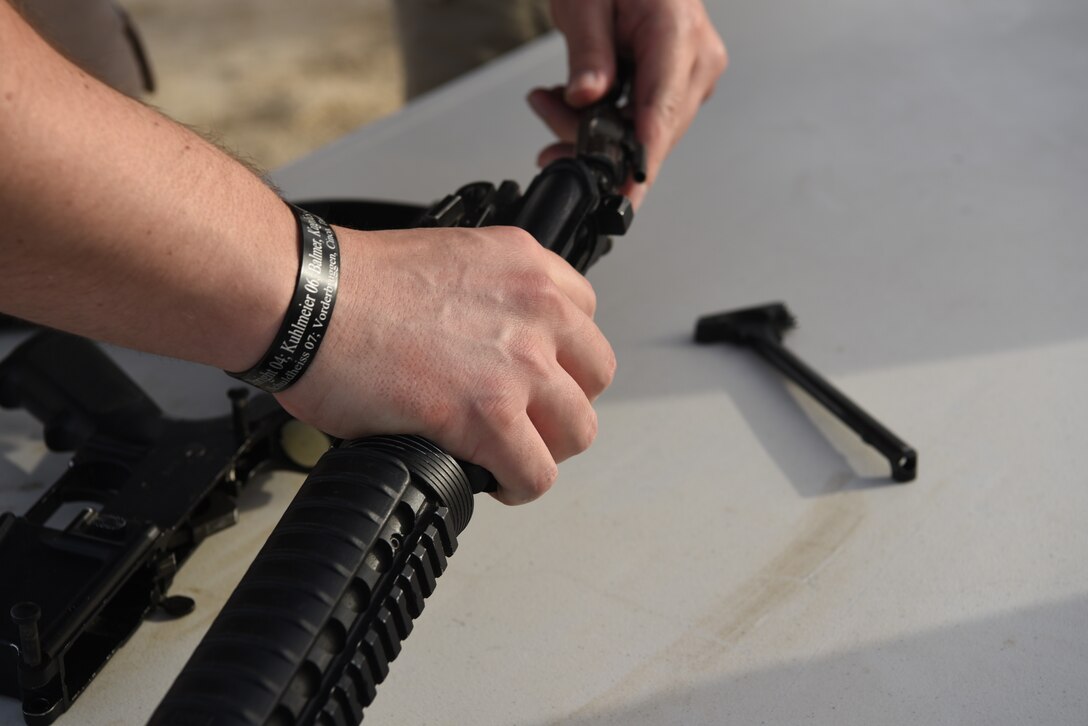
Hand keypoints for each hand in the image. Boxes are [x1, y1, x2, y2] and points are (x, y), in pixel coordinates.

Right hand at [275, 225, 615, 504]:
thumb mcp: (447, 262)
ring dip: (545, 447)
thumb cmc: (347, 283)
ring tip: (509, 453)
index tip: (534, 377)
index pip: (584, 320)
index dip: (559, 358)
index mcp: (524, 265)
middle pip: (594, 378)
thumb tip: (484, 346)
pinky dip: (518, 484)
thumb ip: (486, 298)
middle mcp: (536, 308)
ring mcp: (520, 363)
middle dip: (561, 403)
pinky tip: (492, 478)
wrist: (306, 299)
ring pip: (579, 430)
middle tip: (524, 418)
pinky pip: (537, 473)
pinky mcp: (491, 414)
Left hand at [528, 0, 726, 208]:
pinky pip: (643, 121)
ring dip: (593, 130)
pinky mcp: (679, 84)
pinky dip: (606, 122)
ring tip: (549, 102)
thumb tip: (586, 99)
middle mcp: (696, 60)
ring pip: (643, 133)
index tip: (624, 194)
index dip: (639, 162)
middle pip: (650, 132)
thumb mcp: (584, 2)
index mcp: (678, 34)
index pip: (660, 114)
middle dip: (593, 138)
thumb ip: (588, 53)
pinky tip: (575, 106)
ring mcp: (692, 74)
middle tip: (547, 114)